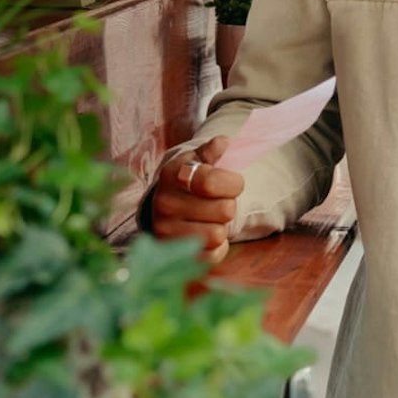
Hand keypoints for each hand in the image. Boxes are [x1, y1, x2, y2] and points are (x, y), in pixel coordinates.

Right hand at [149, 134, 243, 262]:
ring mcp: (166, 231)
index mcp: (172, 174)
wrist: (167, 204)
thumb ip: (212, 151)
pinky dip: (217, 245)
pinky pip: (213, 254)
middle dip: (229, 204)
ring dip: (222, 226)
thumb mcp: (198, 159)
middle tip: (218, 201)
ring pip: (219, 234)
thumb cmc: (190, 179)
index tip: (232, 182)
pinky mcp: (174, 253)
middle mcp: (164, 203)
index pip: (212, 182)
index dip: (233, 183)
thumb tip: (223, 143)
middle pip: (225, 210)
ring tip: (210, 217)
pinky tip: (206, 232)